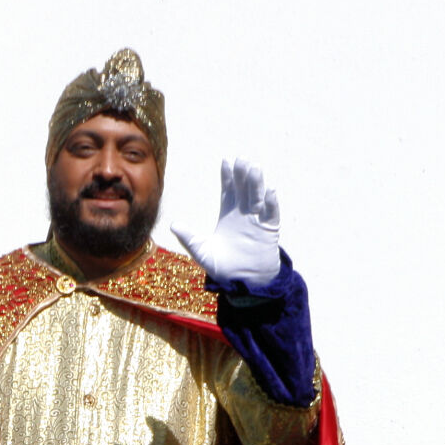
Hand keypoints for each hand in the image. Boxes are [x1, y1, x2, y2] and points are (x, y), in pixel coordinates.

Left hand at [171, 158, 280, 285]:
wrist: (244, 284)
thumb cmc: (224, 268)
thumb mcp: (203, 252)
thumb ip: (189, 238)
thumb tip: (173, 224)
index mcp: (229, 215)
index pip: (229, 190)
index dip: (228, 176)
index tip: (226, 161)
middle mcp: (244, 214)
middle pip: (244, 189)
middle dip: (243, 175)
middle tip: (241, 160)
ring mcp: (257, 221)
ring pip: (258, 197)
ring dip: (257, 184)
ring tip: (255, 168)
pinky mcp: (269, 231)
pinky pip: (271, 214)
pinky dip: (271, 203)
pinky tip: (270, 191)